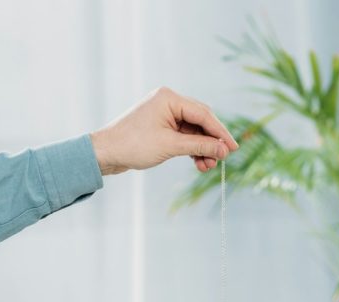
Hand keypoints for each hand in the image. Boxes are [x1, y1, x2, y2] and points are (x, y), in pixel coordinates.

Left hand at [89, 87, 238, 175]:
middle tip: (220, 160)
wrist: (105, 153)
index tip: (233, 148)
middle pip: (200, 120)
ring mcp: (164, 113)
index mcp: (169, 98)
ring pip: (192, 130)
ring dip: (202, 148)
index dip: (220, 132)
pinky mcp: (160, 126)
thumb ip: (199, 146)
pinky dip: (191, 149)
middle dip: (211, 142)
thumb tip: (223, 149)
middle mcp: (168, 101)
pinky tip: (198, 162)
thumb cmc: (133, 145)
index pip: (203, 113)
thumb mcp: (170, 146)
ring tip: (207, 166)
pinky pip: (182, 135)